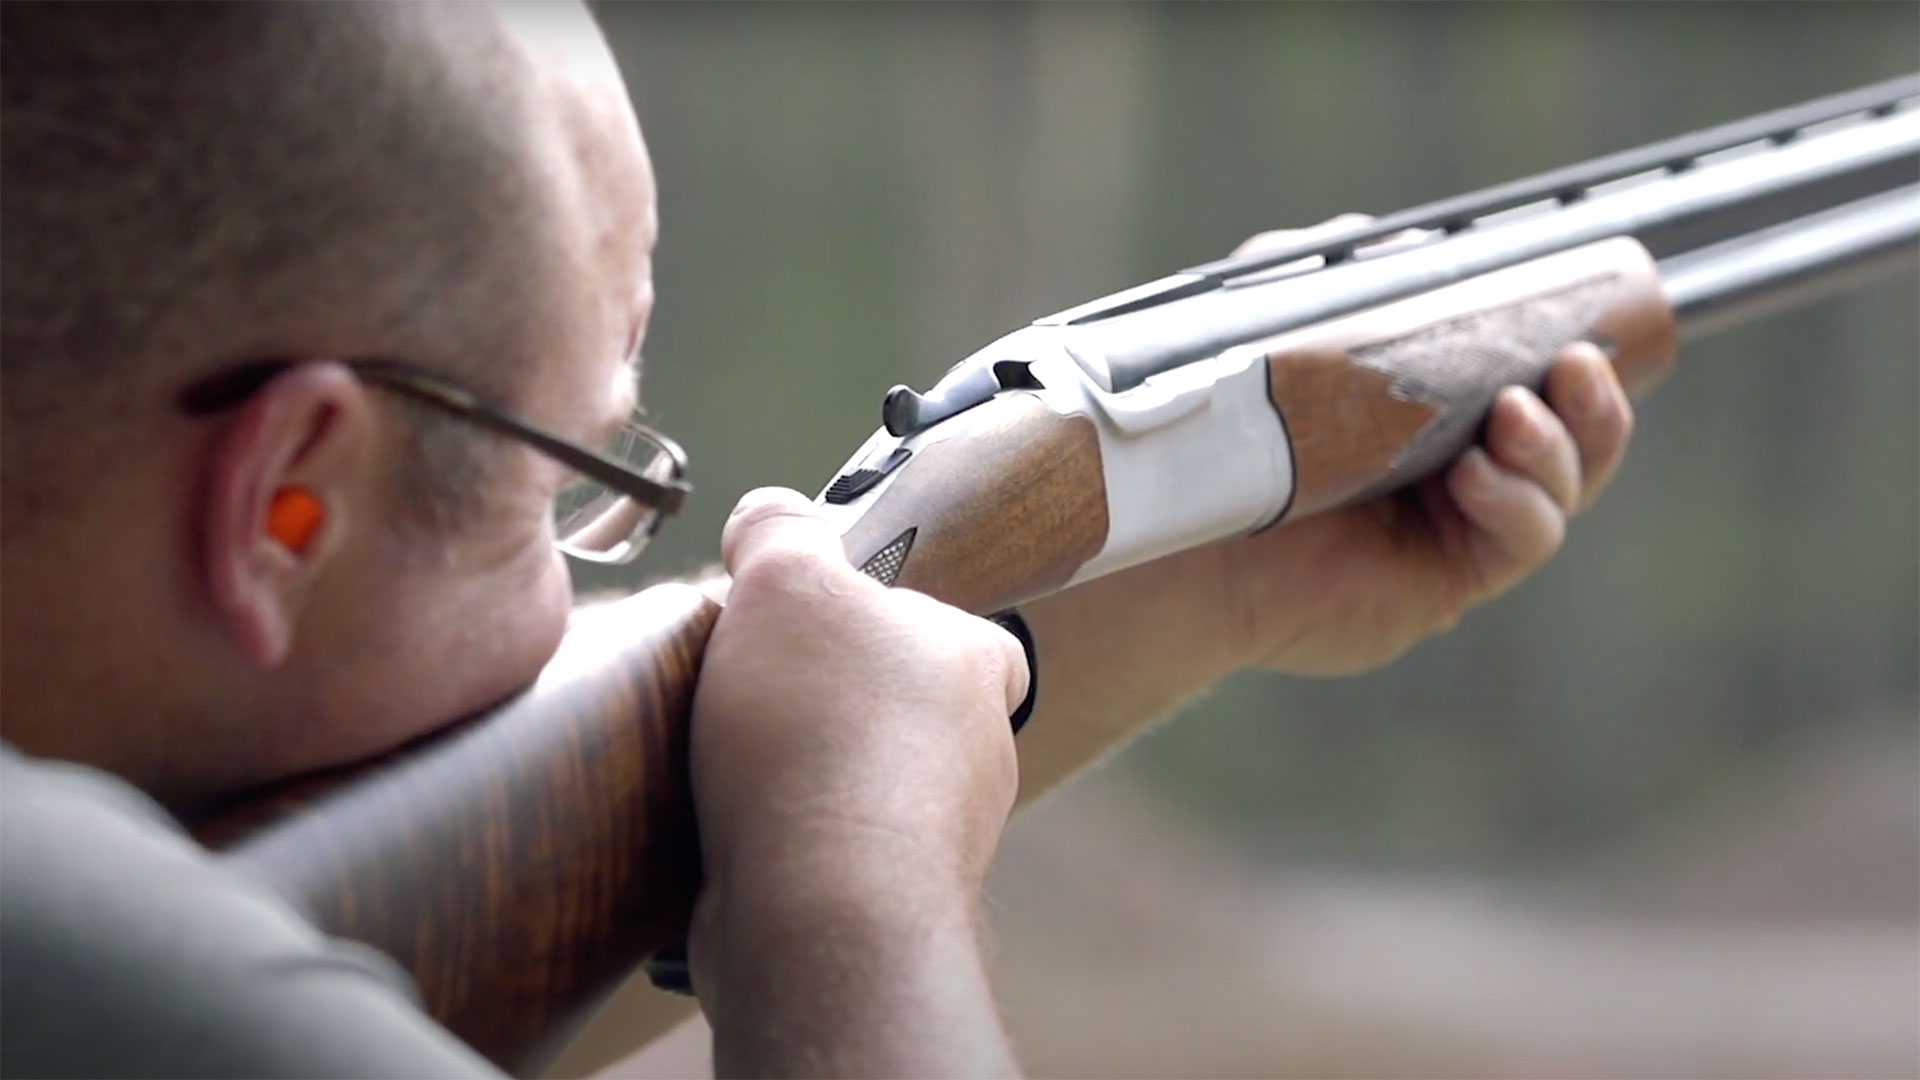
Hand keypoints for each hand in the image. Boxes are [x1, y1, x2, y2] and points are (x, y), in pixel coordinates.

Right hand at [685, 487, 1025, 1076]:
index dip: (889, 619)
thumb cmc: (821, 735)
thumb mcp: (788, 581)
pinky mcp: (876, 906)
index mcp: (974, 666)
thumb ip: (780, 531)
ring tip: (724, 763)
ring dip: (794, 775)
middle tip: (748, 688)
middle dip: (823, 699)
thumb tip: (769, 517)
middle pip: (895, 706)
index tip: (823, 624)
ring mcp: (932, 840)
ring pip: (858, 786)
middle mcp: (973, 755)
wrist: (820, 912)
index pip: (960, 629)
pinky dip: (777, 843)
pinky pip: (823, 856)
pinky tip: (723, 833)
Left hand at [1219, 219, 1635, 675]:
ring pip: (1562, 490)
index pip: (1538, 387)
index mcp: (1436, 416)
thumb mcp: (1283, 324)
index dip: (1576, 359)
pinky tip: (1477, 476)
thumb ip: (1341, 275)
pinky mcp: (1443, 582)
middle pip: (1576, 441)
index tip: (1582, 319)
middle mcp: (1456, 474)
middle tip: (1573, 365)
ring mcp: (1454, 531)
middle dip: (1593, 402)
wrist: (1178, 523)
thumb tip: (1406, 245)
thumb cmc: (1222, 430)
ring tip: (1516, 416)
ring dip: (1560, 447)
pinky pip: (1523, 540)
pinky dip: (1519, 502)